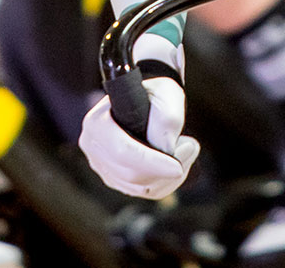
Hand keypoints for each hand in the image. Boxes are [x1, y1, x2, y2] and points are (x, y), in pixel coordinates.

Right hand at [79, 74, 199, 198]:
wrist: (147, 99)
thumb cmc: (154, 93)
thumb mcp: (165, 94)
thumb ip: (166, 120)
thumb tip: (166, 151)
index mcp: (97, 122)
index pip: (122, 151)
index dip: (151, 163)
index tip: (178, 166)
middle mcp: (93, 147)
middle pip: (131, 174)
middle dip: (165, 169)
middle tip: (192, 146)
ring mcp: (102, 165)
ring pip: (139, 187)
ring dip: (168, 176)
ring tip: (186, 149)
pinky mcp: (115, 178)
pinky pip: (143, 191)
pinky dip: (164, 183)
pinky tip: (175, 163)